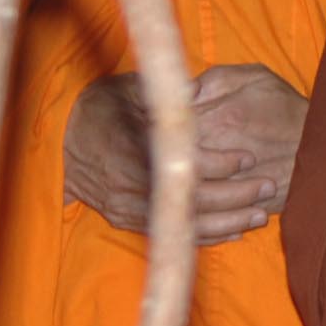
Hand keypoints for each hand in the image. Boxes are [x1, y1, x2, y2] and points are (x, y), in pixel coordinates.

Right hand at [60, 64, 288, 242]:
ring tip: (260, 216)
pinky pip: (170, 234)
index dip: (221, 162)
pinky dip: (203, 237)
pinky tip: (232, 232)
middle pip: (191, 199)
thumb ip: (160, 92)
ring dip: (227, 223)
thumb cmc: (98, 108)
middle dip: (236, 196)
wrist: (55, 141)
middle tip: (270, 186)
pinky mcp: (125, 220)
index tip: (250, 157)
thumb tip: (197, 90)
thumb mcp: (125, 88)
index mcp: (133, 147)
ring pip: (184, 224)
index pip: (185, 162)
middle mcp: (130, 183)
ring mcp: (126, 207)